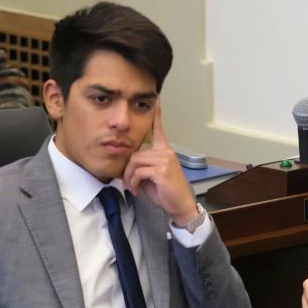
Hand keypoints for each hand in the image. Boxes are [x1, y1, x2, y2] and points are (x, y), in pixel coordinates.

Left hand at [123, 105, 198, 224]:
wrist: (180, 205)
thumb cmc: (166, 192)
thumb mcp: (153, 176)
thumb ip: (143, 165)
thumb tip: (128, 164)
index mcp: (165, 151)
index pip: (159, 130)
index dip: (157, 116)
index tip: (157, 101)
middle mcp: (166, 152)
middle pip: (135, 154)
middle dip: (128, 171)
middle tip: (128, 184)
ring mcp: (165, 160)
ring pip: (135, 162)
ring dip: (129, 178)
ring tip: (132, 187)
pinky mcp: (162, 170)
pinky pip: (138, 172)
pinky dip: (133, 183)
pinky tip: (137, 190)